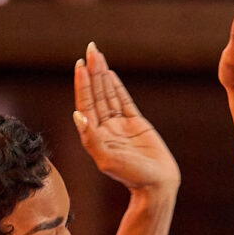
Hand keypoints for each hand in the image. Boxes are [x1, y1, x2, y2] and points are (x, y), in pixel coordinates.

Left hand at [73, 42, 179, 193]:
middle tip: (90, 50)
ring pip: (109, 95)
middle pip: (96, 95)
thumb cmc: (131, 176)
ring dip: (102, 75)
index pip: (86, 105)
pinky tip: (110, 74)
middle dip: (93, 72)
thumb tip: (77, 115)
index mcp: (95, 136)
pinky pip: (124, 101)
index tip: (80, 66)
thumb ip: (90, 138)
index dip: (83, 85)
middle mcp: (106, 129)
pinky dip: (117, 87)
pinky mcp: (136, 124)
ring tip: (97, 55)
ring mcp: (121, 125)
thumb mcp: (107, 159)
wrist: (156, 184)